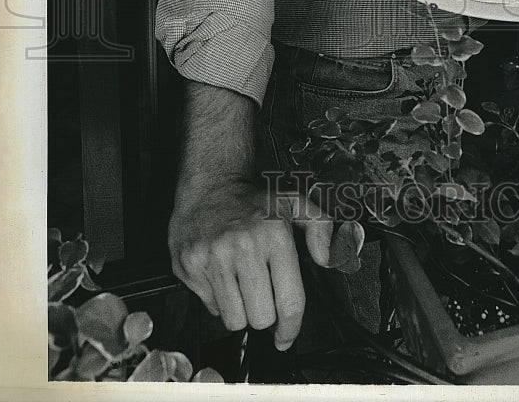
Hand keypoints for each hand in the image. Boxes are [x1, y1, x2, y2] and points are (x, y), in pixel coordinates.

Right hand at [169, 179, 332, 349]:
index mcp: (274, 236)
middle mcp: (244, 247)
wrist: (209, 183)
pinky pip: (208, 307)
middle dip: (263, 314)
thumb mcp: (295, 204)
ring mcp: (214, 257)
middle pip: (260, 318)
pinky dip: (216, 299)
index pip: (289, 301)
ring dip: (239, 310)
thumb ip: (320, 229)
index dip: (291, 328)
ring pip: (233, 319)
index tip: (286, 336)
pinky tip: (221, 275)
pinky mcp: (189, 265)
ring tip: (240, 284)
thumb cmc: (251, 199)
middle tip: (260, 294)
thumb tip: (328, 258)